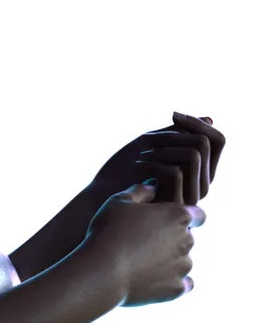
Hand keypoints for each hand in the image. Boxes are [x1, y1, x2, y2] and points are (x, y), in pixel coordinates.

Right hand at [83, 181, 205, 304]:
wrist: (102, 271)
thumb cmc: (109, 231)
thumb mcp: (119, 201)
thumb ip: (140, 191)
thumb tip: (153, 187)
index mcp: (177, 216)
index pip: (198, 214)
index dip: (184, 216)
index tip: (166, 219)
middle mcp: (186, 241)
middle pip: (187, 238)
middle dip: (171, 238)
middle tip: (144, 240)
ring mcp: (183, 267)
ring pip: (183, 261)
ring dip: (169, 260)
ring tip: (141, 262)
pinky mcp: (176, 289)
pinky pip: (182, 284)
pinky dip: (171, 281)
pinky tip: (153, 279)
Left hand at [90, 112, 225, 205]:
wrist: (103, 199)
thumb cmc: (126, 171)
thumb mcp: (155, 146)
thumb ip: (180, 134)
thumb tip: (211, 118)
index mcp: (200, 171)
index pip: (218, 141)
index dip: (198, 124)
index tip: (173, 114)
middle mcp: (202, 185)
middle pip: (206, 144)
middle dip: (174, 134)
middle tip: (149, 138)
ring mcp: (191, 198)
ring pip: (193, 155)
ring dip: (163, 148)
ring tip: (141, 156)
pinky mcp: (176, 208)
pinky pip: (176, 172)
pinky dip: (154, 163)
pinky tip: (138, 167)